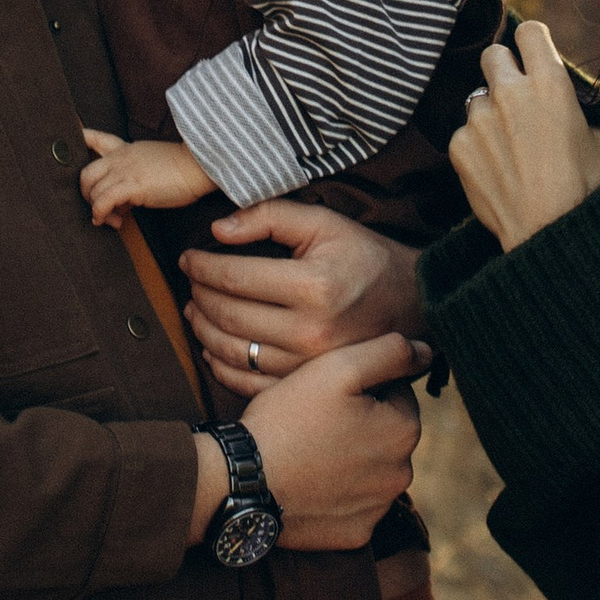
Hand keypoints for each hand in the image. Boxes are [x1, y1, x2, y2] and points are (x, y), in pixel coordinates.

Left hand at [82, 129, 211, 222]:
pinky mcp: (133, 185)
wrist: (200, 165)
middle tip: (100, 209)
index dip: (79, 142)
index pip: (94, 138)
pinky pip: (104, 200)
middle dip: (86, 195)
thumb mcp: (152, 164)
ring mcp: (126, 170)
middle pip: (85, 173)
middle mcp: (121, 157)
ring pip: (93, 190)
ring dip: (98, 210)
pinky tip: (112, 221)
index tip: (73, 151)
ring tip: (113, 221)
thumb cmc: (183, 169)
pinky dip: (102, 214)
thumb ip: (133, 176)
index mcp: (125, 149)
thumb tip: (122, 201)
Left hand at [180, 200, 422, 396]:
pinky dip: (220, 366)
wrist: (411, 303)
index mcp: (312, 286)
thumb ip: (270, 216)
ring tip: (193, 309)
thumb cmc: (364, 257)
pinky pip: (249, 381)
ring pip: (232, 350)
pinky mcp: (307, 383)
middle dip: (198, 294)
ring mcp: (307, 363)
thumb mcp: (324, 223)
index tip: (187, 257)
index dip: (201, 266)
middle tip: (189, 280)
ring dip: (202, 329)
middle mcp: (309, 330)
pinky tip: (211, 345)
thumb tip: (217, 230)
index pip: (234, 277)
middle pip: (227, 314)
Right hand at [243, 334, 427, 548]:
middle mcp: (402, 474)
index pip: (396, 394)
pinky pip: (355, 505)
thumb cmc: (288, 419)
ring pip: (372, 470)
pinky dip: (338, 494)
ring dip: (351, 459)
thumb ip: (390, 352)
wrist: (242, 482)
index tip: (329, 395)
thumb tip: (429, 351)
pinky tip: (310, 483)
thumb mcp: (337, 367)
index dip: (362, 388)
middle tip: (316, 422)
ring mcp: (379, 509)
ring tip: (310, 452)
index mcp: (405, 430)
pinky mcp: (355, 534)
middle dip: (361, 424)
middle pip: (386, 434)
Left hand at [448, 20, 599, 250]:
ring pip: (477, 98)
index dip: (531, 43)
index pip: (529, 32)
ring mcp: (480, 118)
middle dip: (503, 69)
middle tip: (514, 95)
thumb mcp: (597, 137)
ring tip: (509, 148)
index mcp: (550, 83)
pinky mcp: (459, 145)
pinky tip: (496, 170)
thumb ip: (575, 106)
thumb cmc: (582, 187)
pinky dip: (477, 147)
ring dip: (490, 114)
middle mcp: (510, 92)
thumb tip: (566, 98)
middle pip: (493, 54)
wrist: (549, 232)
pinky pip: (465, 134)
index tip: (532, 57)